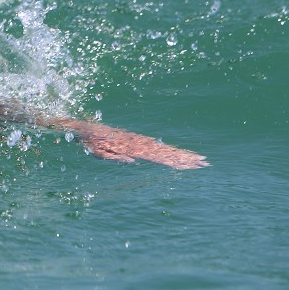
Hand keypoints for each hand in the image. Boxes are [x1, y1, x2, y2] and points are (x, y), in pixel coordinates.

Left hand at [64, 119, 208, 169]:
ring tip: (197, 158)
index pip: (159, 156)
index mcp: (133, 148)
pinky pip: (154, 146)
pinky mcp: (134, 140)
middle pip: (166, 151)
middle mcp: (139, 143)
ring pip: (162, 148)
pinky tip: (175, 153)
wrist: (83, 126)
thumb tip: (133, 162)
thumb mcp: (97, 152)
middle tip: (205, 162)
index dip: (176, 160)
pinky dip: (167, 150)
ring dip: (180, 154)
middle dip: (185, 157)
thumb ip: (113, 157)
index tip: (193, 163)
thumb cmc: (89, 141)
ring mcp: (138, 141)